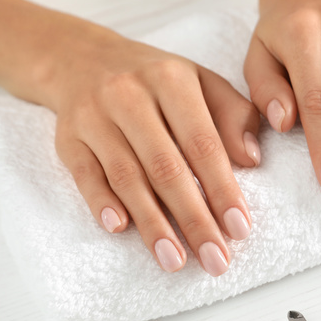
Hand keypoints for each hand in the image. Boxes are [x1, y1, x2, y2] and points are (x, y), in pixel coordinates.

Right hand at [46, 22, 259, 275]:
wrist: (82, 59)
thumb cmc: (157, 81)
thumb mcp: (203, 83)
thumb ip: (235, 116)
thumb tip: (252, 159)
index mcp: (172, 80)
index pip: (203, 143)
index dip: (222, 189)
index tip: (239, 228)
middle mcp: (130, 96)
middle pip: (166, 168)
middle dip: (194, 219)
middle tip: (215, 259)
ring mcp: (95, 117)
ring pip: (127, 177)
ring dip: (152, 224)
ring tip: (175, 261)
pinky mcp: (68, 138)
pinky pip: (85, 175)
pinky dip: (102, 203)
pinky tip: (121, 229)